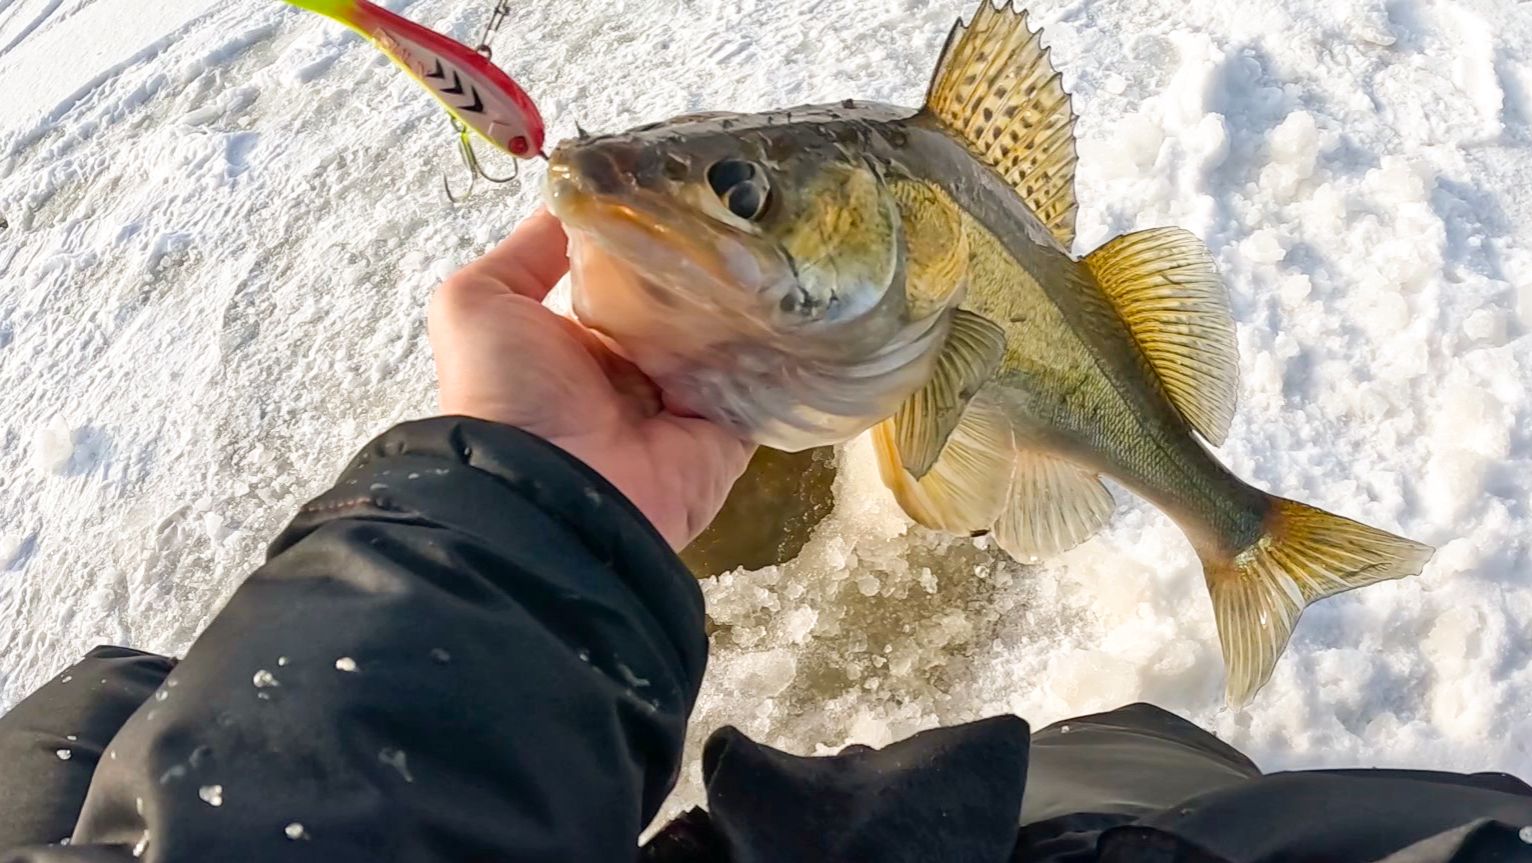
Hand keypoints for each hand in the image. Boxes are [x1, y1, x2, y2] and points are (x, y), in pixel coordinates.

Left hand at [429, 208, 754, 548]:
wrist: (549, 497)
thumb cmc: (506, 394)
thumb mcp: (478, 302)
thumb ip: (525, 252)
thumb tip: (572, 202)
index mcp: (579, 344)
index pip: (628, 280)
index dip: (650, 237)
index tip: (685, 185)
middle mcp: (633, 373)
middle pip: (684, 305)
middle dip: (709, 262)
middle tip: (746, 202)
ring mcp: (684, 405)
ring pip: (729, 336)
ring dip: (749, 295)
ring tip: (781, 233)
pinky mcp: (727, 434)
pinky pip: (763, 382)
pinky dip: (780, 347)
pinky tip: (801, 293)